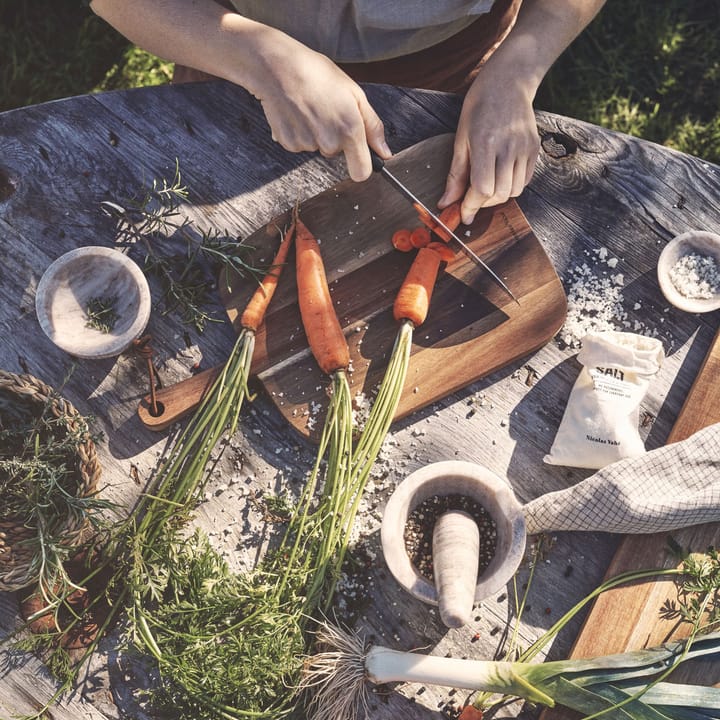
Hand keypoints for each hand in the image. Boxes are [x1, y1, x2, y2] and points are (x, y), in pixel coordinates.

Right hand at [247, 30, 390, 179]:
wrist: (277, 67)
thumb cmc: (317, 73)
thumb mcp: (354, 93)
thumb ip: (373, 126)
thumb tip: (384, 153)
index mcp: (349, 130)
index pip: (361, 172)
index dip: (362, 165)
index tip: (358, 157)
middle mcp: (328, 142)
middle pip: (336, 154)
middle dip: (334, 137)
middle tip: (326, 109)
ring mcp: (307, 144)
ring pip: (317, 147)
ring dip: (316, 133)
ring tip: (309, 107)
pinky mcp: (288, 143)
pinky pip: (300, 144)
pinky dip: (300, 131)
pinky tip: (296, 112)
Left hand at [439, 73, 539, 223]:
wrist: (509, 81)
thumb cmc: (479, 107)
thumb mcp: (460, 139)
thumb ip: (455, 175)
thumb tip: (446, 203)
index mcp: (485, 143)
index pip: (481, 189)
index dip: (470, 206)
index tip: (463, 215)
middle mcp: (509, 147)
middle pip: (498, 194)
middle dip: (482, 204)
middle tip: (471, 200)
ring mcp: (525, 148)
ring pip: (514, 191)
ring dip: (497, 197)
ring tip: (485, 186)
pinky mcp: (535, 149)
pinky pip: (525, 181)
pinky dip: (511, 186)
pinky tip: (500, 177)